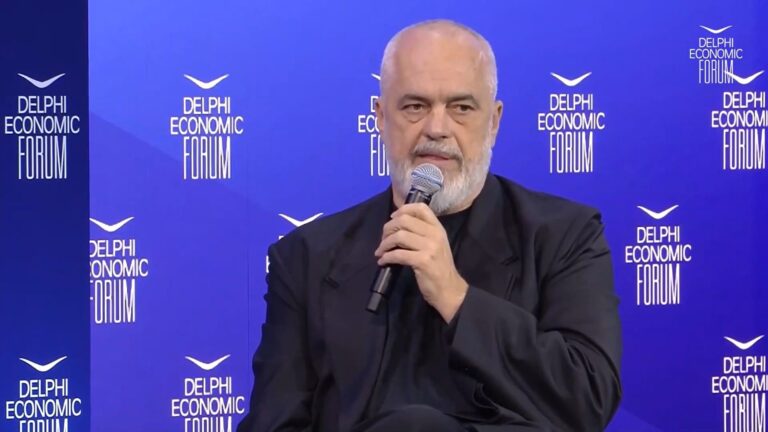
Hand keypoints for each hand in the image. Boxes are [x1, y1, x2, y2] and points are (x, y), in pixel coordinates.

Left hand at [373, 203, 467, 321]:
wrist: (449, 289)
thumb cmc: (439, 267)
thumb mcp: (435, 245)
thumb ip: (421, 233)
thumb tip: (397, 224)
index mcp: (437, 228)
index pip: (420, 208)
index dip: (402, 209)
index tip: (392, 218)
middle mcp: (435, 234)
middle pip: (404, 220)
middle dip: (388, 228)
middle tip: (383, 239)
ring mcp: (430, 247)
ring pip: (399, 236)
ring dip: (385, 244)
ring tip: (380, 251)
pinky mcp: (423, 261)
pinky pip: (398, 254)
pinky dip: (387, 257)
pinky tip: (383, 261)